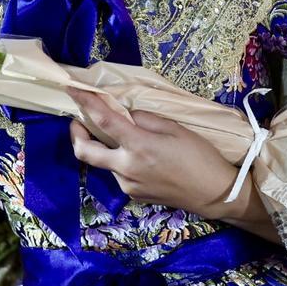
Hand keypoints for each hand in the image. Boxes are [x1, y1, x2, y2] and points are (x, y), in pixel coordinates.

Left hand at [67, 89, 239, 219]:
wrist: (213, 194)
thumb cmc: (200, 156)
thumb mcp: (176, 129)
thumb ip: (146, 119)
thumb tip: (127, 116)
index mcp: (138, 146)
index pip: (103, 120)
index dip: (85, 102)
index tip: (73, 90)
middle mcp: (126, 168)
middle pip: (85, 152)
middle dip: (76, 134)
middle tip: (79, 122)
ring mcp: (128, 185)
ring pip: (105, 163)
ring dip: (108, 149)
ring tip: (128, 140)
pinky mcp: (134, 195)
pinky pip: (120, 174)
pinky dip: (123, 162)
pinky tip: (144, 159)